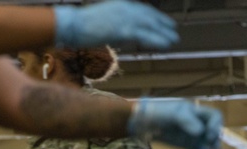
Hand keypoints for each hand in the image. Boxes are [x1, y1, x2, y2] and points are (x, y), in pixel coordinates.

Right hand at [54, 1, 177, 49]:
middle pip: (149, 16)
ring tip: (175, 40)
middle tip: (174, 29)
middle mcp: (125, 8)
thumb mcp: (103, 20)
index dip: (155, 16)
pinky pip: (145, 35)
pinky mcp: (123, 30)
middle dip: (163, 23)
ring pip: (150, 25)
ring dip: (164, 33)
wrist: (72, 24)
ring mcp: (124, 18)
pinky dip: (158, 40)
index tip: (164, 21)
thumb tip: (124, 33)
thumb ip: (116, 24)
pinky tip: (166, 45)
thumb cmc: (82, 25)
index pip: (142, 9)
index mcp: (120, 4)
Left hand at [128, 99, 222, 148]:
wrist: (144, 122)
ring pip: (209, 142)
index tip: (208, 134)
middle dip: (215, 138)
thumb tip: (200, 132)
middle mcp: (198, 123)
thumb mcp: (173, 114)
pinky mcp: (188, 145)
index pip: (215, 116)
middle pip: (215, 130)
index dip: (216, 125)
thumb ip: (186, 121)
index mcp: (197, 111)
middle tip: (211, 146)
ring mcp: (194, 135)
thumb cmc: (159, 113)